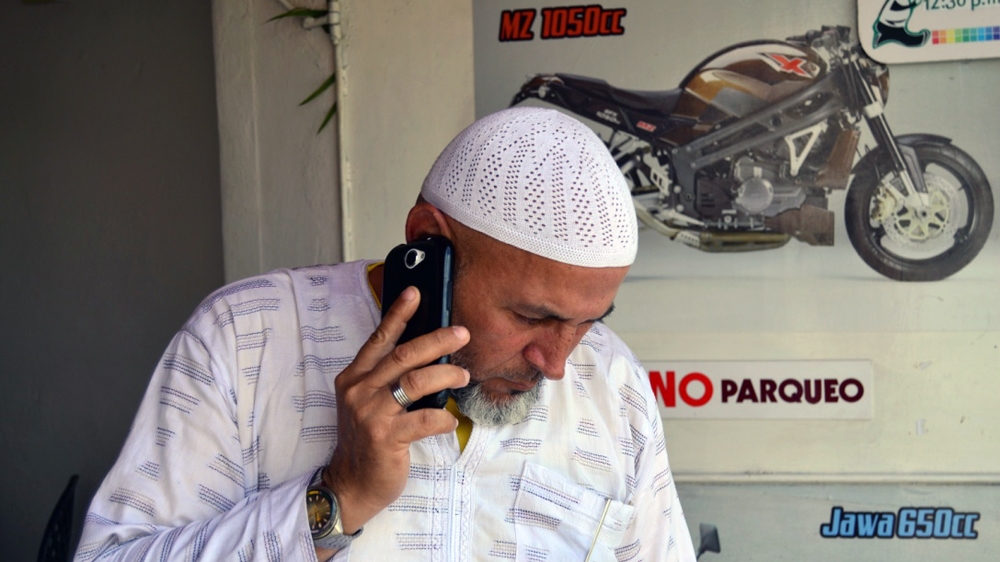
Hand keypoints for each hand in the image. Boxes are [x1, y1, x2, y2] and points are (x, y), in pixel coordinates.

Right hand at [324, 286, 469, 533]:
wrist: (351, 483)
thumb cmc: (366, 441)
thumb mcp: (366, 403)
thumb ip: (386, 379)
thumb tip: (426, 355)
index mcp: (354, 378)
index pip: (379, 340)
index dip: (398, 315)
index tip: (415, 293)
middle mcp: (359, 391)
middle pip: (403, 356)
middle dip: (436, 341)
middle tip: (461, 333)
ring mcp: (371, 414)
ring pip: (416, 383)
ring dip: (446, 375)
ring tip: (464, 376)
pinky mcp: (386, 437)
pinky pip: (424, 419)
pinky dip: (442, 418)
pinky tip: (449, 420)